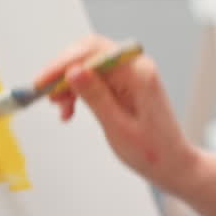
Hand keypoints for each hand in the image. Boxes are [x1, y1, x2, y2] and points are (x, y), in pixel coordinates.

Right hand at [36, 35, 197, 189]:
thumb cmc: (153, 151)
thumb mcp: (118, 127)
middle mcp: (136, 67)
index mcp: (139, 73)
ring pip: (88, 66)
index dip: (63, 63)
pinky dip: (79, 92)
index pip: (93, 51)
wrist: (173, 164)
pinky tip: (70, 110)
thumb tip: (73, 71)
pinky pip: (95, 79)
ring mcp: (131, 74)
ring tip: (61, 109)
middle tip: (45, 95)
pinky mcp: (125, 84)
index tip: (42, 82)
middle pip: (88, 53)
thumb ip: (95, 96)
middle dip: (63, 72)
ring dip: (69, 85)